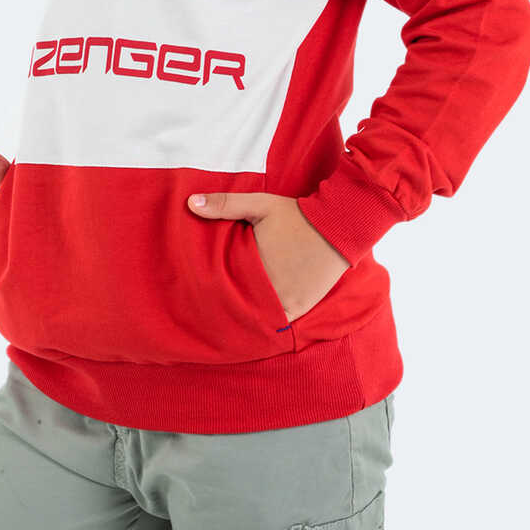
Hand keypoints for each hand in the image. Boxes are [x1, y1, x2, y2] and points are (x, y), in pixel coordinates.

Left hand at [187, 191, 349, 322]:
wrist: (338, 226)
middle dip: (226, 304)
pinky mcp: (300, 307)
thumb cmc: (296, 215)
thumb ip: (225, 204)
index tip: (198, 292)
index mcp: (254, 266)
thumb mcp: (259, 204)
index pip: (222, 287)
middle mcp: (269, 289)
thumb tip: (190, 203)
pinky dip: (266, 322)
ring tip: (226, 319)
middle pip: (239, 304)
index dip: (210, 290)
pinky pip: (277, 323)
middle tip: (207, 309)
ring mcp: (286, 302)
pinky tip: (253, 325)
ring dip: (245, 316)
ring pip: (256, 317)